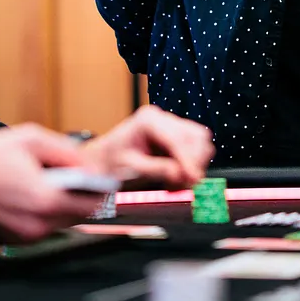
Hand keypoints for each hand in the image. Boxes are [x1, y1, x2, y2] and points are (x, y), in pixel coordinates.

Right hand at [0, 124, 104, 242]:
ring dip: (65, 204)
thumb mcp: (33, 139)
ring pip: (63, 222)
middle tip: (78, 177)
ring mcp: (26, 236)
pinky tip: (33, 192)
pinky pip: (44, 226)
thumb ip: (69, 154)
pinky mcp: (16, 239)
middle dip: (84, 196)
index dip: (103, 191)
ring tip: (53, 181)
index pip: (94, 204)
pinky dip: (46, 212)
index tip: (105, 179)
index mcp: (46, 200)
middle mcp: (39, 225)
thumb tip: (92, 168)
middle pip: (81, 215)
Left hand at [81, 105, 212, 187]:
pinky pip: (194, 146)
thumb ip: (157, 170)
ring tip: (181, 181)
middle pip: (194, 135)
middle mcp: (161, 118)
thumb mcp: (131, 169)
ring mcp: (169, 125)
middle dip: (194, 161)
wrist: (100, 162)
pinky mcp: (174, 136)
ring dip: (195, 162)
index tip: (193, 178)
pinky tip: (179, 175)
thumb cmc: (110, 163)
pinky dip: (192, 162)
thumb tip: (181, 174)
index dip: (188, 160)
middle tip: (187, 183)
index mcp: (148, 120)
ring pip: (199, 140)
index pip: (177, 139)